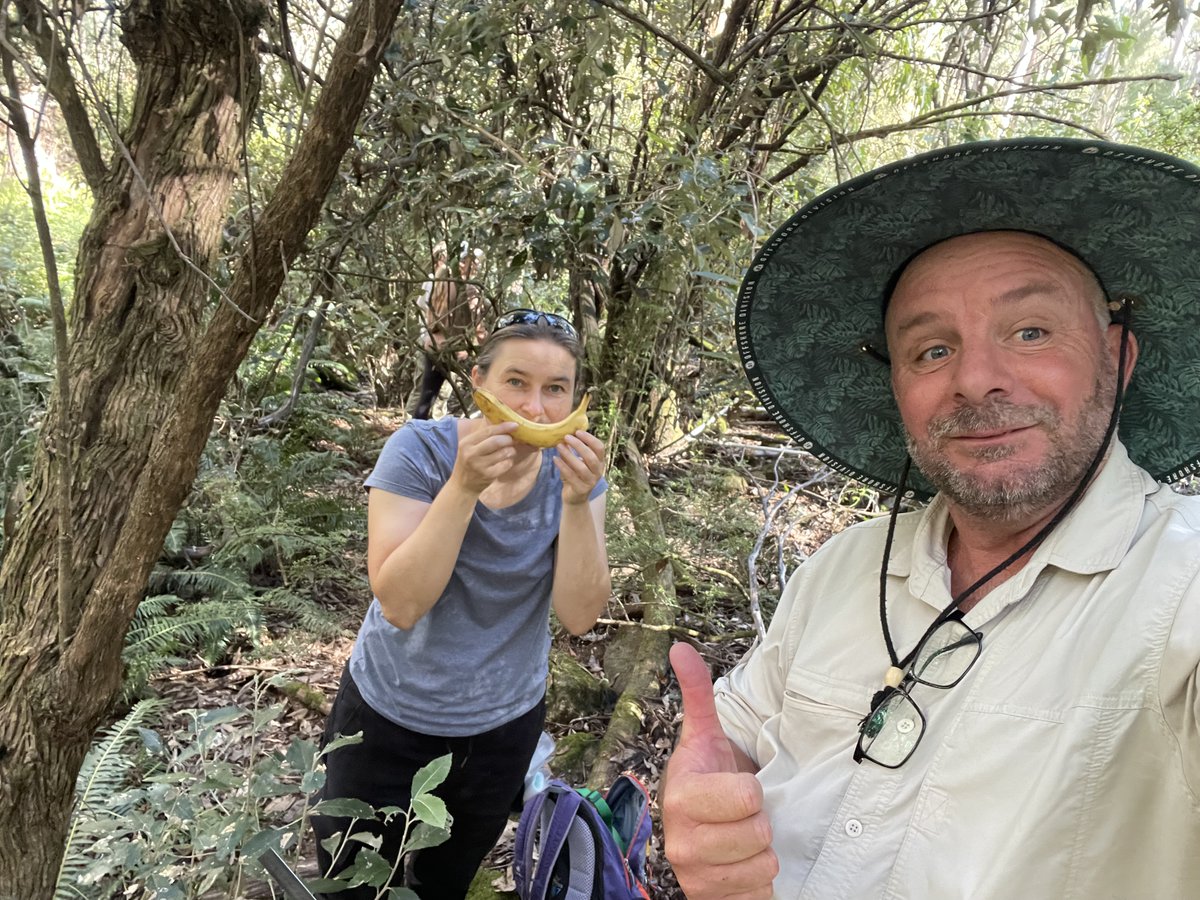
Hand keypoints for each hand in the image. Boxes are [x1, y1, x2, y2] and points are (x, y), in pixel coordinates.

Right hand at [450, 419, 518, 494]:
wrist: (462, 486)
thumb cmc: (468, 463)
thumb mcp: (469, 447)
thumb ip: (482, 436)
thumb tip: (502, 424)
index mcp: (466, 443)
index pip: (487, 431)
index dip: (503, 427)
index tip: (514, 425)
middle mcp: (471, 454)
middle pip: (496, 441)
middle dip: (508, 439)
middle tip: (512, 440)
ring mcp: (479, 466)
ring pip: (503, 453)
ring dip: (511, 450)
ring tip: (510, 451)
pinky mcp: (488, 476)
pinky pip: (505, 465)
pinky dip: (509, 461)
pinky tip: (506, 462)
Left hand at [553, 430, 605, 505]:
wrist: (575, 498)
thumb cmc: (576, 476)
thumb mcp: (578, 462)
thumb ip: (574, 450)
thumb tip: (564, 434)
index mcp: (599, 462)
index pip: (599, 448)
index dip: (590, 439)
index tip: (578, 431)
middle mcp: (598, 472)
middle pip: (591, 457)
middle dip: (578, 445)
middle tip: (566, 437)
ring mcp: (590, 482)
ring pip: (581, 467)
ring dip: (569, 455)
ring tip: (559, 446)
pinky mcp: (581, 489)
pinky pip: (570, 476)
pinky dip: (562, 466)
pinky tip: (555, 458)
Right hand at [663, 643, 777, 899]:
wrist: (692, 830)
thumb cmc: (704, 780)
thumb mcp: (703, 737)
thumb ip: (696, 693)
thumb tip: (680, 648)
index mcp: (683, 797)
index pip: (747, 796)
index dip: (752, 790)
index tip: (736, 786)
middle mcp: (683, 842)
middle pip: (758, 833)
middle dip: (759, 823)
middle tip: (741, 815)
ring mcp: (696, 877)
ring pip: (763, 867)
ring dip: (761, 854)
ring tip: (740, 840)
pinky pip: (760, 896)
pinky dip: (758, 884)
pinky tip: (741, 866)